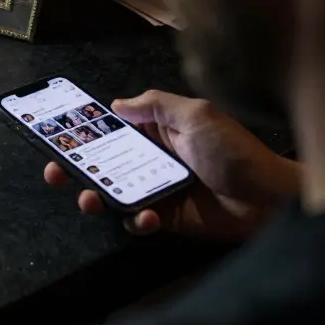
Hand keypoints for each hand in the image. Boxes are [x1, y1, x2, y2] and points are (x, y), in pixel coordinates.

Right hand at [43, 90, 299, 239]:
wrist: (269, 200)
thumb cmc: (234, 151)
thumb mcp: (197, 115)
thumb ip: (155, 106)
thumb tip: (117, 104)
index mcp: (155, 132)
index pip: (109, 130)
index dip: (81, 133)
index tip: (55, 137)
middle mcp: (149, 160)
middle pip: (100, 163)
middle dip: (73, 168)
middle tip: (56, 173)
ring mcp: (154, 189)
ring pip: (110, 194)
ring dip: (94, 197)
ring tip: (90, 199)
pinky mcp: (164, 218)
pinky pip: (136, 220)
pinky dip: (136, 220)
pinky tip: (149, 217)